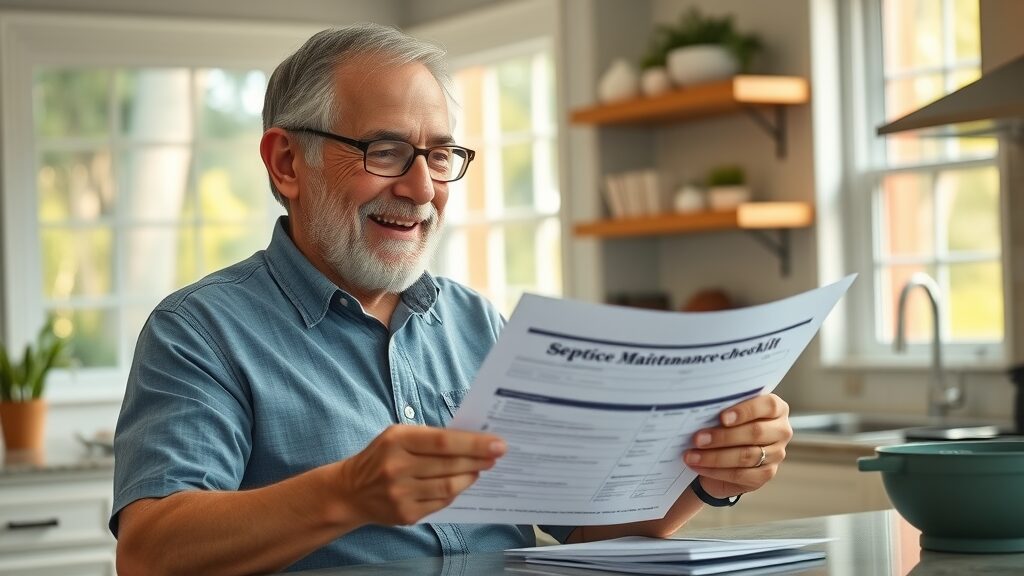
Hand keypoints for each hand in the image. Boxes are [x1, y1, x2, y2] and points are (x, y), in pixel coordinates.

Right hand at [333, 425, 505, 525]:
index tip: (497, 444)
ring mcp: (401, 494)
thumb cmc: (381, 457)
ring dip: (470, 477)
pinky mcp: (405, 515)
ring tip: (480, 469)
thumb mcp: (397, 436)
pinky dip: (455, 492)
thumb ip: (430, 437)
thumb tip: (471, 439)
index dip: (474, 443)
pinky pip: (440, 503)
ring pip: (448, 486)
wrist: (351, 491)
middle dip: (478, 460)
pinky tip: (462, 483)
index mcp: (397, 441)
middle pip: (449, 465)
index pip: (443, 442)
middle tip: (496, 456)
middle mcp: (397, 468)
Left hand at [683, 394, 791, 499]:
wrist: (727, 453)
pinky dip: (716, 471)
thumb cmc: (727, 424)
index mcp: (776, 408)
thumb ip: (723, 407)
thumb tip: (701, 408)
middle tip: (698, 438)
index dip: (745, 411)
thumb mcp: (728, 412)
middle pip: (756, 433)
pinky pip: (740, 474)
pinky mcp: (766, 474)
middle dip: (723, 436)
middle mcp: (781, 430)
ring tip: (692, 455)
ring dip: (715, 457)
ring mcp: (776, 454)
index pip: (768, 406)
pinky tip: (699, 466)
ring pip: (747, 456)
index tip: (722, 417)